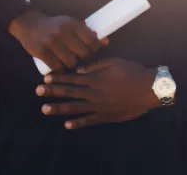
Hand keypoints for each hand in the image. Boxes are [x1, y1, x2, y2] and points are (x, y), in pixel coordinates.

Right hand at [8, 11, 107, 71]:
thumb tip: (105, 42)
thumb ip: (86, 32)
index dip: (94, 49)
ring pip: (71, 63)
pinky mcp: (42, 52)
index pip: (92, 41)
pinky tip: (59, 67)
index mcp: (72, 24)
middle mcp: (63, 32)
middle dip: (83, 58)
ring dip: (72, 65)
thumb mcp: (69, 23)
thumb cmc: (53, 25)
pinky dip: (60, 70)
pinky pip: (57, 68)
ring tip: (68, 61)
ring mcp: (52, 42)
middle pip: (83, 54)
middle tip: (79, 57)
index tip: (90, 51)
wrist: (28, 23)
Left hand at [35, 58, 160, 128]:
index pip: (72, 77)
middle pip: (69, 92)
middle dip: (52, 91)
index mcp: (95, 78)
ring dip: (59, 108)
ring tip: (44, 109)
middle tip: (37, 91)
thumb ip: (95, 65)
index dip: (58, 77)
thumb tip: (78, 69)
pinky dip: (78, 123)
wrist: (149, 89)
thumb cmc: (133, 72)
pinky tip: (66, 125)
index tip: (45, 78)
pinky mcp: (106, 116)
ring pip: (75, 107)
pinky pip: (89, 120)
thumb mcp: (115, 61)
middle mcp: (94, 93)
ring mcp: (99, 106)